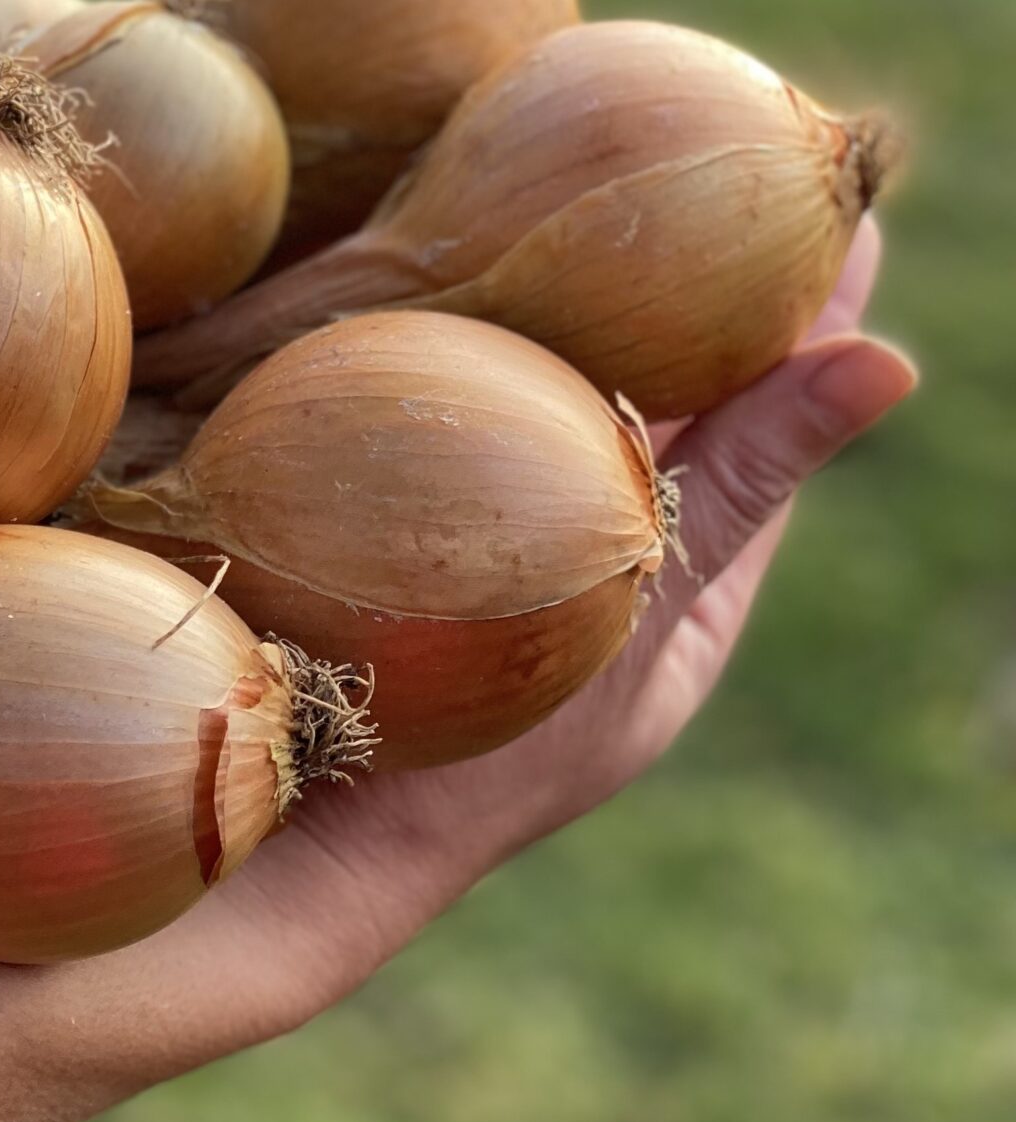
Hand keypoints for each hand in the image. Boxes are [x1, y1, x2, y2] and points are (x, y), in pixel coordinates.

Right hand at [38, 216, 916, 1090]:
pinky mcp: (414, 529)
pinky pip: (471, 423)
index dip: (808, 323)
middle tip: (717, 187)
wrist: (324, 841)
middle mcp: (596, 555)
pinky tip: (474, 287)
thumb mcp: (643, 609)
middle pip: (668, 403)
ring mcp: (503, 543)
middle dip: (696, 301)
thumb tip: (891, 362)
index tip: (835, 212)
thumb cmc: (494, 759)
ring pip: (561, 405)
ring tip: (606, 207)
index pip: (768, 427)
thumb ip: (742, 482)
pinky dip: (486, 357)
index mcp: (683, 587)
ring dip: (586, 317)